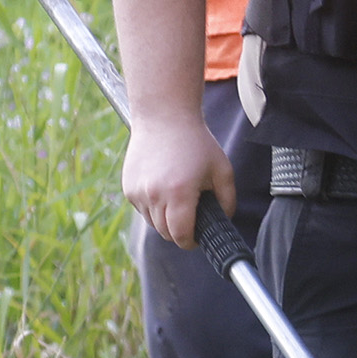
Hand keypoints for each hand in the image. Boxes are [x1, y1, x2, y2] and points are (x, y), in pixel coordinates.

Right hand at [121, 105, 237, 252]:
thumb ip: (228, 201)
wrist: (164, 117)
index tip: (197, 237)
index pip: (181, 236)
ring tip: (177, 197)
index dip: (191, 241)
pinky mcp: (128, 188)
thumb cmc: (196, 142)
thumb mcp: (222, 170)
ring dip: (165, 219)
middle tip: (191, 216)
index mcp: (179, 193)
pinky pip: (143, 210)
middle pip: (166, 233)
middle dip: (180, 231)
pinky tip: (163, 187)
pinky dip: (153, 207)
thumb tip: (223, 222)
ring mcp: (138, 192)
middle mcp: (154, 195)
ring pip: (153, 223)